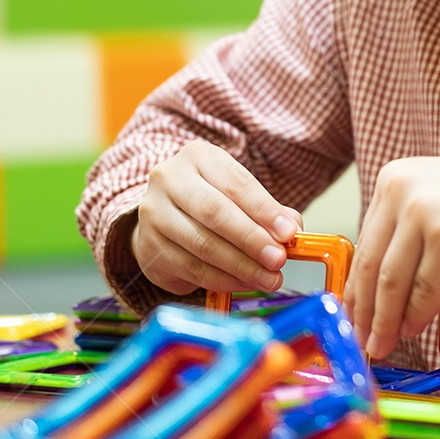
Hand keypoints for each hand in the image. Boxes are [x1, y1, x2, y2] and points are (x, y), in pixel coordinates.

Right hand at [130, 139, 300, 295]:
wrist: (167, 213)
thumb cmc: (212, 200)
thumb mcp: (239, 193)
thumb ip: (268, 210)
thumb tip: (291, 231)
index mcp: (197, 156)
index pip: (235, 184)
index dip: (265, 211)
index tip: (289, 233)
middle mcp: (169, 180)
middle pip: (215, 212)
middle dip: (252, 240)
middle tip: (278, 260)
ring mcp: (154, 214)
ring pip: (202, 244)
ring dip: (241, 266)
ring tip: (268, 278)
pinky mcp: (148, 247)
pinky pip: (190, 268)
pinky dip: (222, 280)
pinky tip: (244, 282)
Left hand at [345, 149, 439, 358]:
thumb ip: (409, 230)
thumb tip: (380, 285)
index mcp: (394, 177)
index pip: (366, 242)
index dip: (357, 285)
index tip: (355, 312)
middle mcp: (401, 190)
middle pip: (372, 263)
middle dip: (365, 309)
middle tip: (362, 338)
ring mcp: (424, 212)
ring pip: (392, 281)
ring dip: (386, 320)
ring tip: (383, 343)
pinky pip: (426, 289)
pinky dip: (417, 315)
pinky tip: (413, 330)